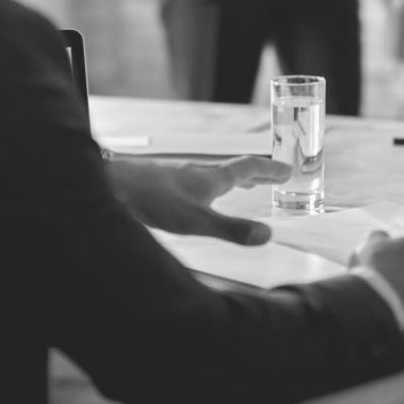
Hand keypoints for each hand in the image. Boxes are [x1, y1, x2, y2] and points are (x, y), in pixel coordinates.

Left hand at [107, 155, 290, 245]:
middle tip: (275, 176)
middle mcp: (200, 171)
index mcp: (213, 178)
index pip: (248, 168)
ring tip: (245, 186)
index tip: (288, 170)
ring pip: (216, 174)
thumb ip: (232, 230)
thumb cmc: (155, 201)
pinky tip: (201, 195)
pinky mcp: (166, 181)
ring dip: (235, 178)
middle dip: (257, 174)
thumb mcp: (198, 222)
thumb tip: (268, 235)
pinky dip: (213, 185)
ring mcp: (182, 175)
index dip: (270, 170)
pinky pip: (200, 180)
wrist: (114, 186)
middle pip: (235, 169)